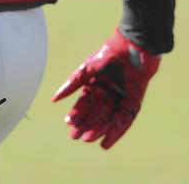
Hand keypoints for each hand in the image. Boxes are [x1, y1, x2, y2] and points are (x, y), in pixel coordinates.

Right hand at [52, 27, 159, 148]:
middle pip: (95, 113)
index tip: (69, 123)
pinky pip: (125, 119)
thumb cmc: (108, 55)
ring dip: (99, 129)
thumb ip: (72, 84)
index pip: (83, 103)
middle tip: (75, 136)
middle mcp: (107, 94)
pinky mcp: (134, 102)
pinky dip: (117, 130)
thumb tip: (54, 99)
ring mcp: (121, 98)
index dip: (76, 113)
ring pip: (108, 118)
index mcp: (94, 85)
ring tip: (89, 140)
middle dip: (85, 125)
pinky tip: (107, 140)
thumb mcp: (86, 69)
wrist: (132, 47)